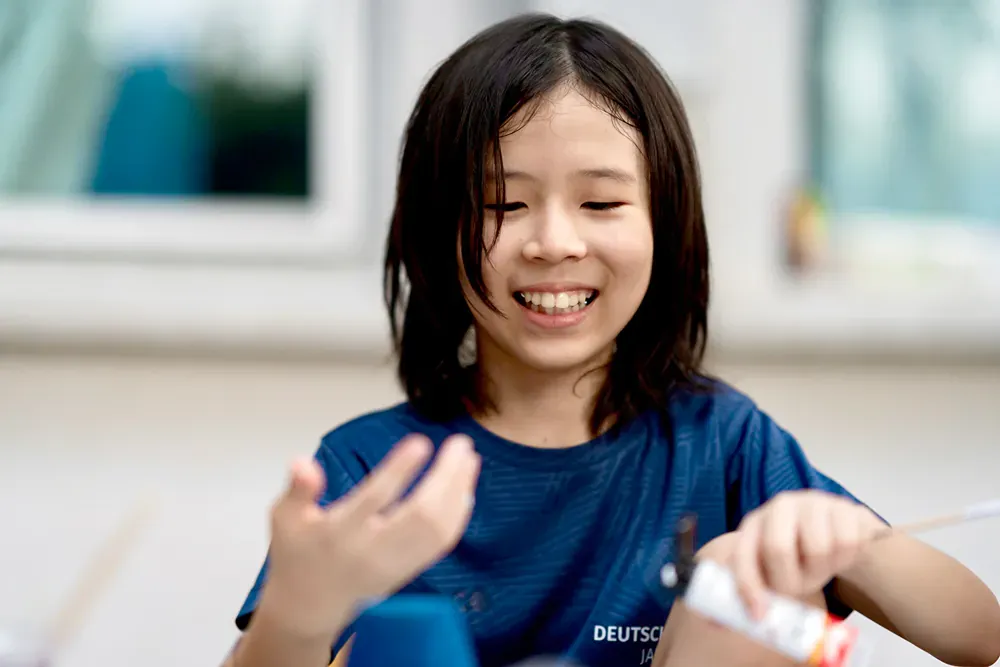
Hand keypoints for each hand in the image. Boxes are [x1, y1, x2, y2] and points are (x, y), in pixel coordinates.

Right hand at [257, 434, 480, 641]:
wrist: (308, 608)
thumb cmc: (297, 554)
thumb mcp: (285, 519)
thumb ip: (297, 489)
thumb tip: (301, 461)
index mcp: (339, 533)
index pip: (375, 499)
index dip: (399, 470)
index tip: (421, 442)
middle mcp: (372, 550)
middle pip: (420, 514)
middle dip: (446, 477)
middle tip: (460, 443)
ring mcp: (394, 564)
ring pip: (438, 530)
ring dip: (459, 492)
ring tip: (469, 458)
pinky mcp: (409, 572)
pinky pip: (441, 545)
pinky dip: (459, 515)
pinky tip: (465, 489)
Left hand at [728, 490, 884, 616]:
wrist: (841, 531)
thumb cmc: (801, 555)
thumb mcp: (775, 569)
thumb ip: (759, 588)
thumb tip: (744, 618)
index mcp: (755, 523)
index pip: (742, 554)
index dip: (748, 586)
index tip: (760, 615)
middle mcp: (780, 507)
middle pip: (777, 548)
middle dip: (789, 580)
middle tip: (801, 589)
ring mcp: (813, 502)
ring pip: (818, 548)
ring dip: (823, 570)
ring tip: (822, 566)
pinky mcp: (844, 507)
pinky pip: (847, 541)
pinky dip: (845, 559)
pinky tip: (840, 554)